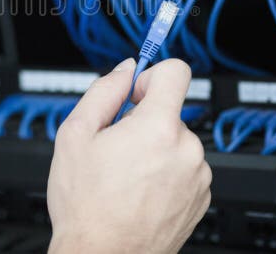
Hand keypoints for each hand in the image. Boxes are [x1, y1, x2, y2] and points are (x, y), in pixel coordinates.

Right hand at [47, 58, 211, 253]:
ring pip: (176, 142)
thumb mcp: (75, 135)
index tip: (135, 94)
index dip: (150, 75)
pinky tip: (139, 192)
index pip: (175, 71)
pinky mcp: (200, 197)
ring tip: (126, 177)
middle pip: (169, 112)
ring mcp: (197, 176)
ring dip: (155, 150)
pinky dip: (165, 174)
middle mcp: (186, 149)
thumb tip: (124, 71)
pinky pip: (184, 168)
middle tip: (115, 150)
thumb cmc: (86, 205)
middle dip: (143, 122)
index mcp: (158, 127)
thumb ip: (103, 91)